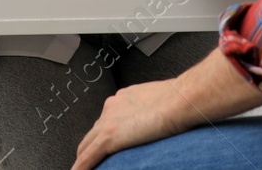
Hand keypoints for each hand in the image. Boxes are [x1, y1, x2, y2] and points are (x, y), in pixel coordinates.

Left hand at [72, 53, 261, 169]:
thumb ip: (154, 113)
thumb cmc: (180, 100)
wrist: (181, 100)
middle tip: (90, 161)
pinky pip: (88, 158)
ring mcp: (108, 122)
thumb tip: (161, 122)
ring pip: (86, 146)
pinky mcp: (109, 137)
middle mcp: (112, 107)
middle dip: (89, 148)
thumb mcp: (163, 104)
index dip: (102, 134)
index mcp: (124, 98)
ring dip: (84, 158)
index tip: (106, 143)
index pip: (107, 120)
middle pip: (92, 133)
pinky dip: (81, 168)